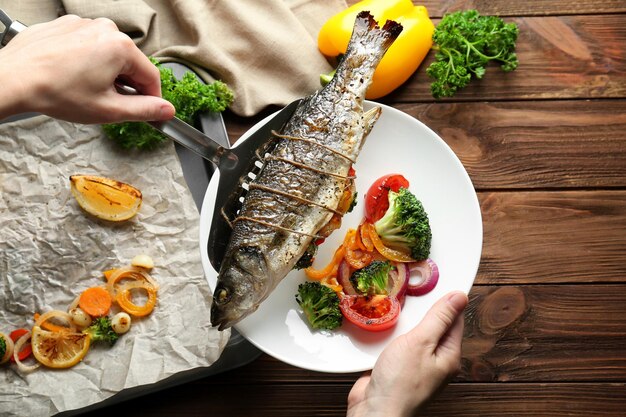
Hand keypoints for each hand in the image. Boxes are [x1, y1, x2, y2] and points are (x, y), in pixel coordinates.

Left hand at [0, 15, 174, 123]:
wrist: (13, 79)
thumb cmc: (56, 92)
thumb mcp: (109, 110)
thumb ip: (144, 110)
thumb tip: (166, 110)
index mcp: (121, 47)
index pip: (150, 76)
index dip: (152, 98)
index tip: (149, 111)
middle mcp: (105, 29)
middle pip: (130, 63)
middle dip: (125, 85)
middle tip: (109, 104)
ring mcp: (83, 24)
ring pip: (108, 54)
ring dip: (106, 73)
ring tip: (86, 91)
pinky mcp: (65, 26)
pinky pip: (87, 45)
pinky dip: (86, 62)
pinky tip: (72, 77)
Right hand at [347, 291, 467, 416]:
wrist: (375, 412)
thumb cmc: (400, 382)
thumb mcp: (421, 342)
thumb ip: (439, 319)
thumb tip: (460, 297)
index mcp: (449, 355)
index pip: (454, 320)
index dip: (446, 300)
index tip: (436, 281)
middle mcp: (435, 362)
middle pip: (433, 326)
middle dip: (422, 311)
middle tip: (411, 292)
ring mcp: (416, 367)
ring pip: (413, 336)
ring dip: (404, 323)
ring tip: (393, 305)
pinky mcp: (397, 370)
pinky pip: (398, 346)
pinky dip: (391, 335)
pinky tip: (383, 327)